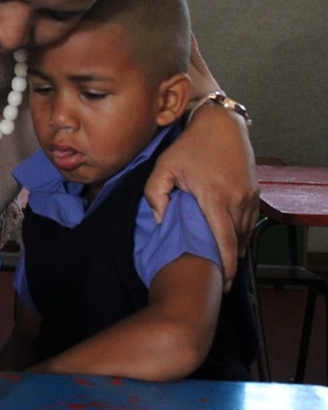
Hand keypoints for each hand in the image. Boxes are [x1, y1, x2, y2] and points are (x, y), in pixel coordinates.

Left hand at [144, 106, 258, 291]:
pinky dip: (241, 234)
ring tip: (221, 265)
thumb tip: (159, 220)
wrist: (221, 126)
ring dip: (235, 249)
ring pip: (244, 232)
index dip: (225, 265)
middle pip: (236, 241)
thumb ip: (155, 193)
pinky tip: (231, 242)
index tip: (221, 282)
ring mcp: (249, 196)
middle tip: (217, 281)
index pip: (224, 239)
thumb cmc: (189, 146)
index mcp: (214, 196)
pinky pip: (249, 221)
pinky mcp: (255, 192)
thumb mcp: (164, 166)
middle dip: (229, 264)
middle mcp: (236, 199)